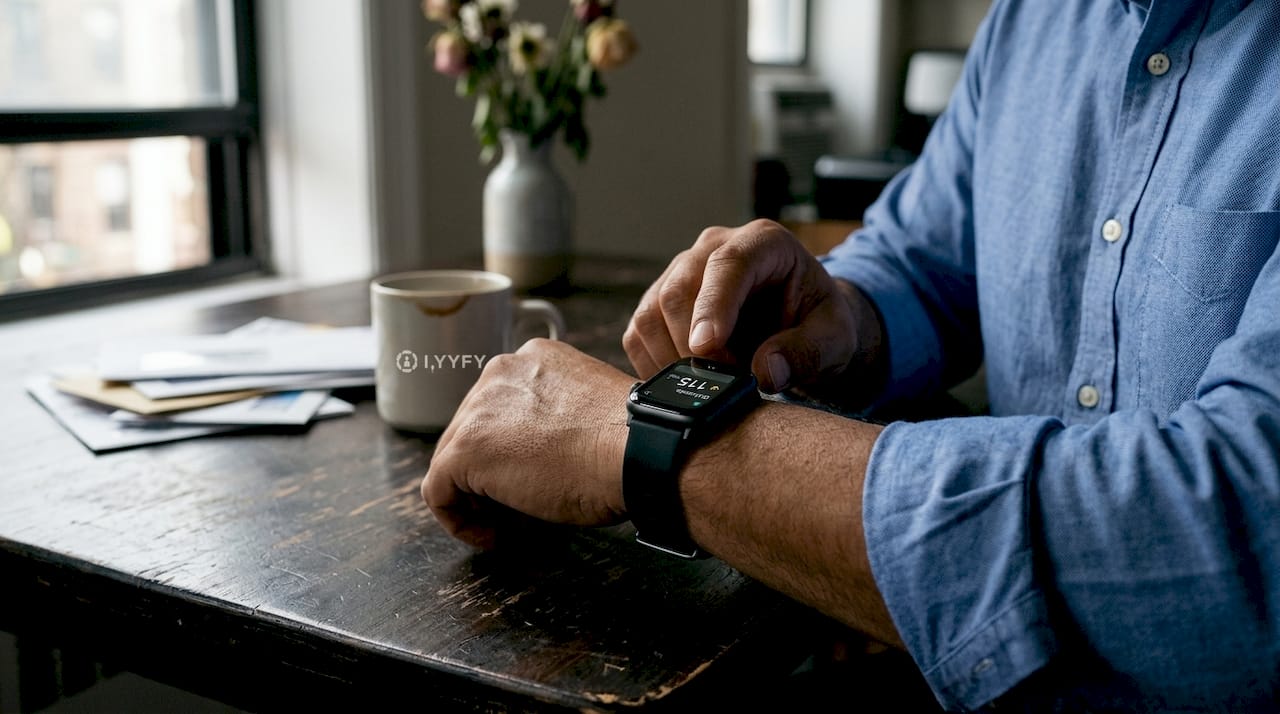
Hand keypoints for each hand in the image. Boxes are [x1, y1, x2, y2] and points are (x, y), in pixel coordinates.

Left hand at [422, 339, 633, 548]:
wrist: (639, 449)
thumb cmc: (633, 441)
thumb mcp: (591, 414)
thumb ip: (558, 422)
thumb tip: (545, 457)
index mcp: (534, 359)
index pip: (501, 408)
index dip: (510, 450)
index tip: (534, 478)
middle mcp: (500, 372)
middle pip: (472, 431)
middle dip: (489, 475)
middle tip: (519, 509)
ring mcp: (478, 409)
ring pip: (452, 461)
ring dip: (476, 497)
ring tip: (509, 524)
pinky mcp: (465, 450)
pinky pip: (438, 492)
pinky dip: (459, 520)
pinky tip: (492, 535)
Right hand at [623, 219, 884, 394]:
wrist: (799, 326)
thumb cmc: (818, 325)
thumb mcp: (834, 339)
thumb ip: (807, 353)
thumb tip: (766, 372)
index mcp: (764, 243)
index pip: (729, 263)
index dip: (713, 306)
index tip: (706, 348)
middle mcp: (714, 248)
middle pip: (679, 290)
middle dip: (692, 345)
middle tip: (721, 382)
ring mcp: (681, 272)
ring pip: (651, 313)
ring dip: (671, 358)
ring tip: (708, 384)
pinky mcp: (659, 301)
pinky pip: (638, 333)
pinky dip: (654, 364)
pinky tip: (685, 383)